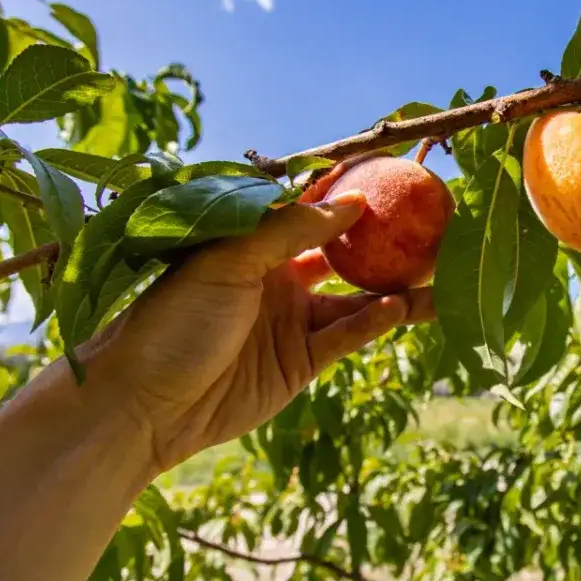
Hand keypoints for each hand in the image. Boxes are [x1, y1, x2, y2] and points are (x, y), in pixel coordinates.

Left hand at [73, 166, 433, 473]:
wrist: (144, 405)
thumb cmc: (173, 320)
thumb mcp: (227, 261)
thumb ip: (290, 230)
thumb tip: (353, 202)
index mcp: (251, 244)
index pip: (308, 209)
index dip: (348, 192)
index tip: (392, 175)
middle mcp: (275, 277)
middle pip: (342, 254)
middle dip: (384, 242)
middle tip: (429, 227)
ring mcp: (290, 320)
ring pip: (355, 298)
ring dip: (394, 288)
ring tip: (436, 274)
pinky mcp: (300, 363)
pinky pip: (346, 335)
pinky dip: (374, 321)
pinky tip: (399, 307)